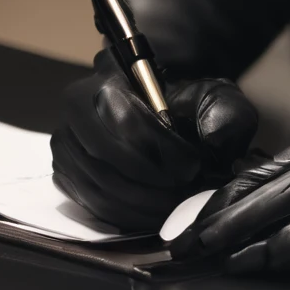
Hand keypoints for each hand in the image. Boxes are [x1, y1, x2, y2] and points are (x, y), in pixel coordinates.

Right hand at [51, 50, 257, 231]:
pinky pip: (92, 203)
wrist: (163, 109)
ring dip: (141, 203)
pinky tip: (155, 213)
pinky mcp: (65, 173)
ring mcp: (66, 142)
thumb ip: (223, 110)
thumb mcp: (214, 94)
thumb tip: (214, 138)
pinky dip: (126, 215)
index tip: (192, 167)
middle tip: (185, 192)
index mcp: (109, 74)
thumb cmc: (186, 102)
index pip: (123, 117)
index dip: (158, 148)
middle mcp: (76, 107)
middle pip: (105, 157)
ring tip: (176, 205)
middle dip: (150, 182)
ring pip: (98, 185)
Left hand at [169, 123, 289, 273]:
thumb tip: (266, 245)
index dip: (208, 205)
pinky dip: (285, 246)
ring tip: (194, 258)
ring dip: (230, 234)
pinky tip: (257, 262)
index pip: (250, 178)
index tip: (171, 233)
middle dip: (205, 221)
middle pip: (252, 186)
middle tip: (165, 250)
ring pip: (276, 202)